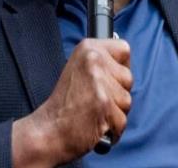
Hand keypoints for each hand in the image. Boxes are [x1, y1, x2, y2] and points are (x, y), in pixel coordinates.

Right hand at [12, 38, 132, 166]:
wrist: (49, 129)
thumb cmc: (65, 103)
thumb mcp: (80, 68)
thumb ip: (103, 63)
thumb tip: (124, 65)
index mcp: (88, 47)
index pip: (124, 49)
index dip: (119, 67)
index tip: (108, 79)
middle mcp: (93, 59)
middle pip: (128, 77)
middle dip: (117, 93)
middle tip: (94, 98)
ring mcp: (98, 81)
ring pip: (127, 100)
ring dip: (115, 112)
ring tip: (93, 111)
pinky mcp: (104, 103)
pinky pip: (123, 120)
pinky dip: (113, 128)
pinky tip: (95, 124)